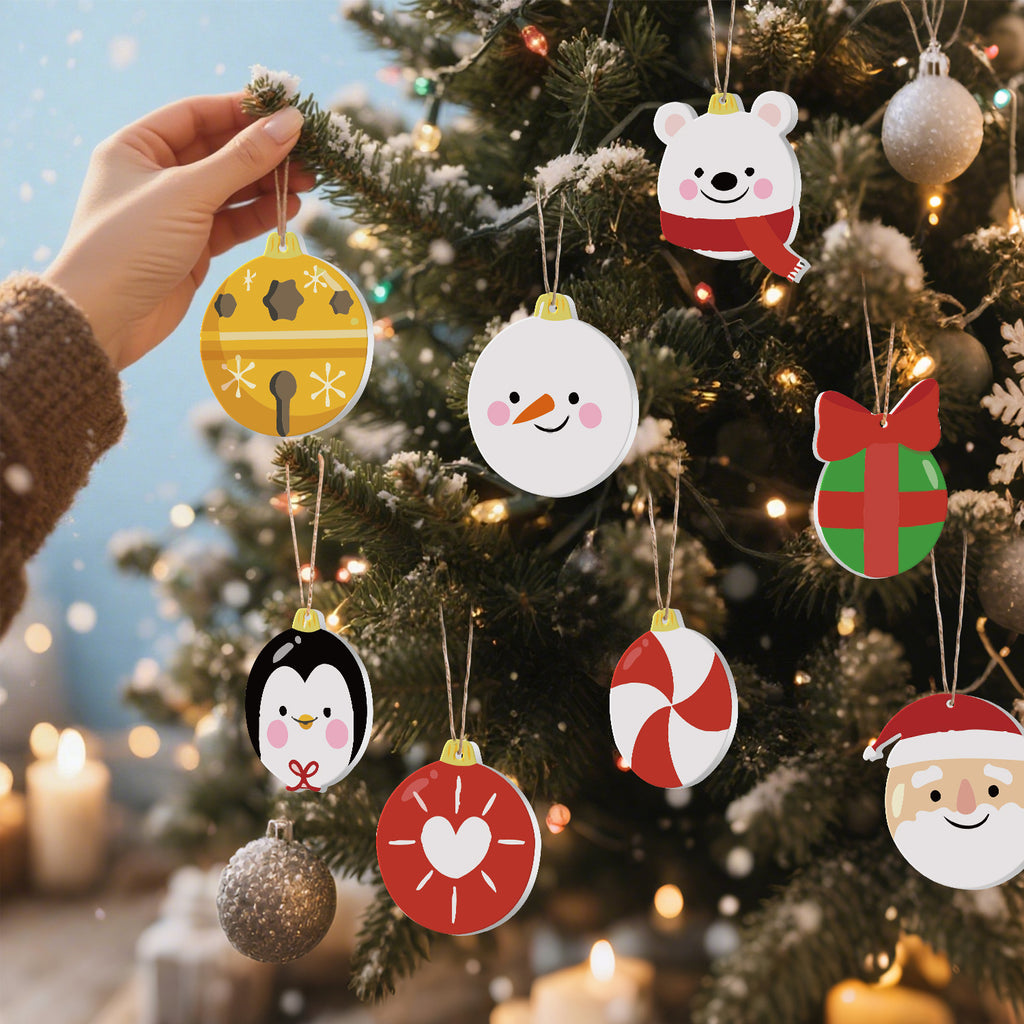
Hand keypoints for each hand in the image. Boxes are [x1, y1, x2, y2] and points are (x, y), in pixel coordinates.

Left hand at [44, 93, 312, 369]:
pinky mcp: (191, 248)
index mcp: (136, 147)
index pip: (197, 115)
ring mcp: (175, 213)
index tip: (286, 111)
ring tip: (308, 183)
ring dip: (267, 185)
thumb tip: (289, 122)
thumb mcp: (188, 193)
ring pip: (229, 189)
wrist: (105, 319)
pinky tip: (287, 209)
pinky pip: (231, 222)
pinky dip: (258, 215)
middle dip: (263, 152)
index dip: (242, 111)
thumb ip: (242, 159)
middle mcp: (154, 175)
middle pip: (218, 152)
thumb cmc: (132, 244)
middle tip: (308, 153)